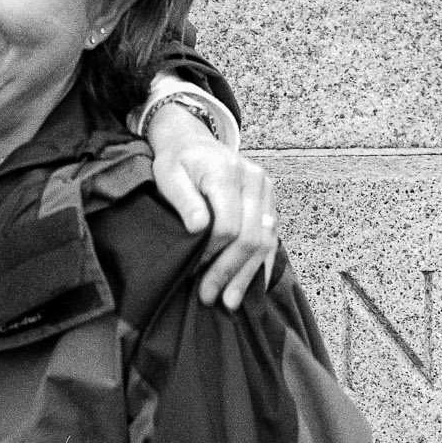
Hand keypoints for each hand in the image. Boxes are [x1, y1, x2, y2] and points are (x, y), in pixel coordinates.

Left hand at [150, 111, 276, 310]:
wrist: (195, 141)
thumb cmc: (178, 161)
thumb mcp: (169, 174)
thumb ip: (184, 200)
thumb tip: (198, 227)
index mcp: (227, 173)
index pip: (228, 225)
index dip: (211, 253)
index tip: (192, 271)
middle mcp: (254, 181)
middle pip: (251, 236)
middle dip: (230, 271)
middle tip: (209, 297)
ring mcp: (266, 191)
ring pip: (266, 241)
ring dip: (247, 275)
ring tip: (230, 302)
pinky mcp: (269, 202)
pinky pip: (272, 238)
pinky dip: (261, 264)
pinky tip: (252, 287)